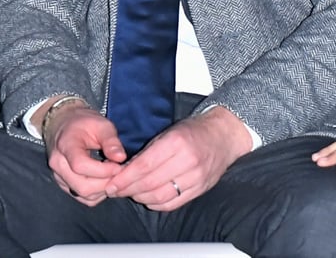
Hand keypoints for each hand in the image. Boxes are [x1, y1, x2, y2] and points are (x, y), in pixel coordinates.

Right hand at [44, 104, 126, 206]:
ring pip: (82, 195)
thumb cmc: (84, 123)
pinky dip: (97, 193)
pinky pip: (81, 197)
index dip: (103, 170)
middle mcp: (59, 165)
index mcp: (66, 146)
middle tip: (120, 171)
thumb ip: (111, 141)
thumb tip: (121, 158)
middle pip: (82, 186)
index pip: (81, 166)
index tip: (119, 165)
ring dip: (103, 189)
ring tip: (114, 174)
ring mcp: (59, 177)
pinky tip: (106, 180)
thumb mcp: (101, 124)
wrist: (64, 125)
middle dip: (106, 182)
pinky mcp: (64, 184)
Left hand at [104, 107, 251, 210]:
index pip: (144, 165)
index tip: (112, 183)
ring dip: (140, 197)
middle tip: (116, 190)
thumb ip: (148, 151)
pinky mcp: (200, 188)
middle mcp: (187, 161)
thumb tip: (125, 170)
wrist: (223, 135)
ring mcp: (196, 177)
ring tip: (131, 193)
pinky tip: (149, 198)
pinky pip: (173, 203)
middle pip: (150, 183)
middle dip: (128, 189)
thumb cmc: (195, 131)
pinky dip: (156, 204)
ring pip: (160, 196)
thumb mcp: (170, 132)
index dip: (125, 178)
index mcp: (177, 142)